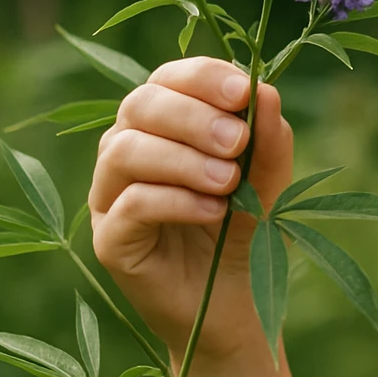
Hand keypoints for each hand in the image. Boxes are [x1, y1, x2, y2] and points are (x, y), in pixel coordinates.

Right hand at [89, 56, 293, 361]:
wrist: (237, 299)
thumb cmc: (245, 225)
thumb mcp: (268, 178)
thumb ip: (269, 138)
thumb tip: (265, 91)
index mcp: (164, 122)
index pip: (170, 78)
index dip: (204, 77)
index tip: (244, 92)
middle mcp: (127, 149)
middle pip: (141, 105)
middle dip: (194, 117)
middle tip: (238, 142)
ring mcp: (110, 194)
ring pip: (125, 150)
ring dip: (183, 159)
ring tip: (228, 182)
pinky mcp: (109, 239)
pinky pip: (129, 204)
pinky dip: (176, 200)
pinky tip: (213, 211)